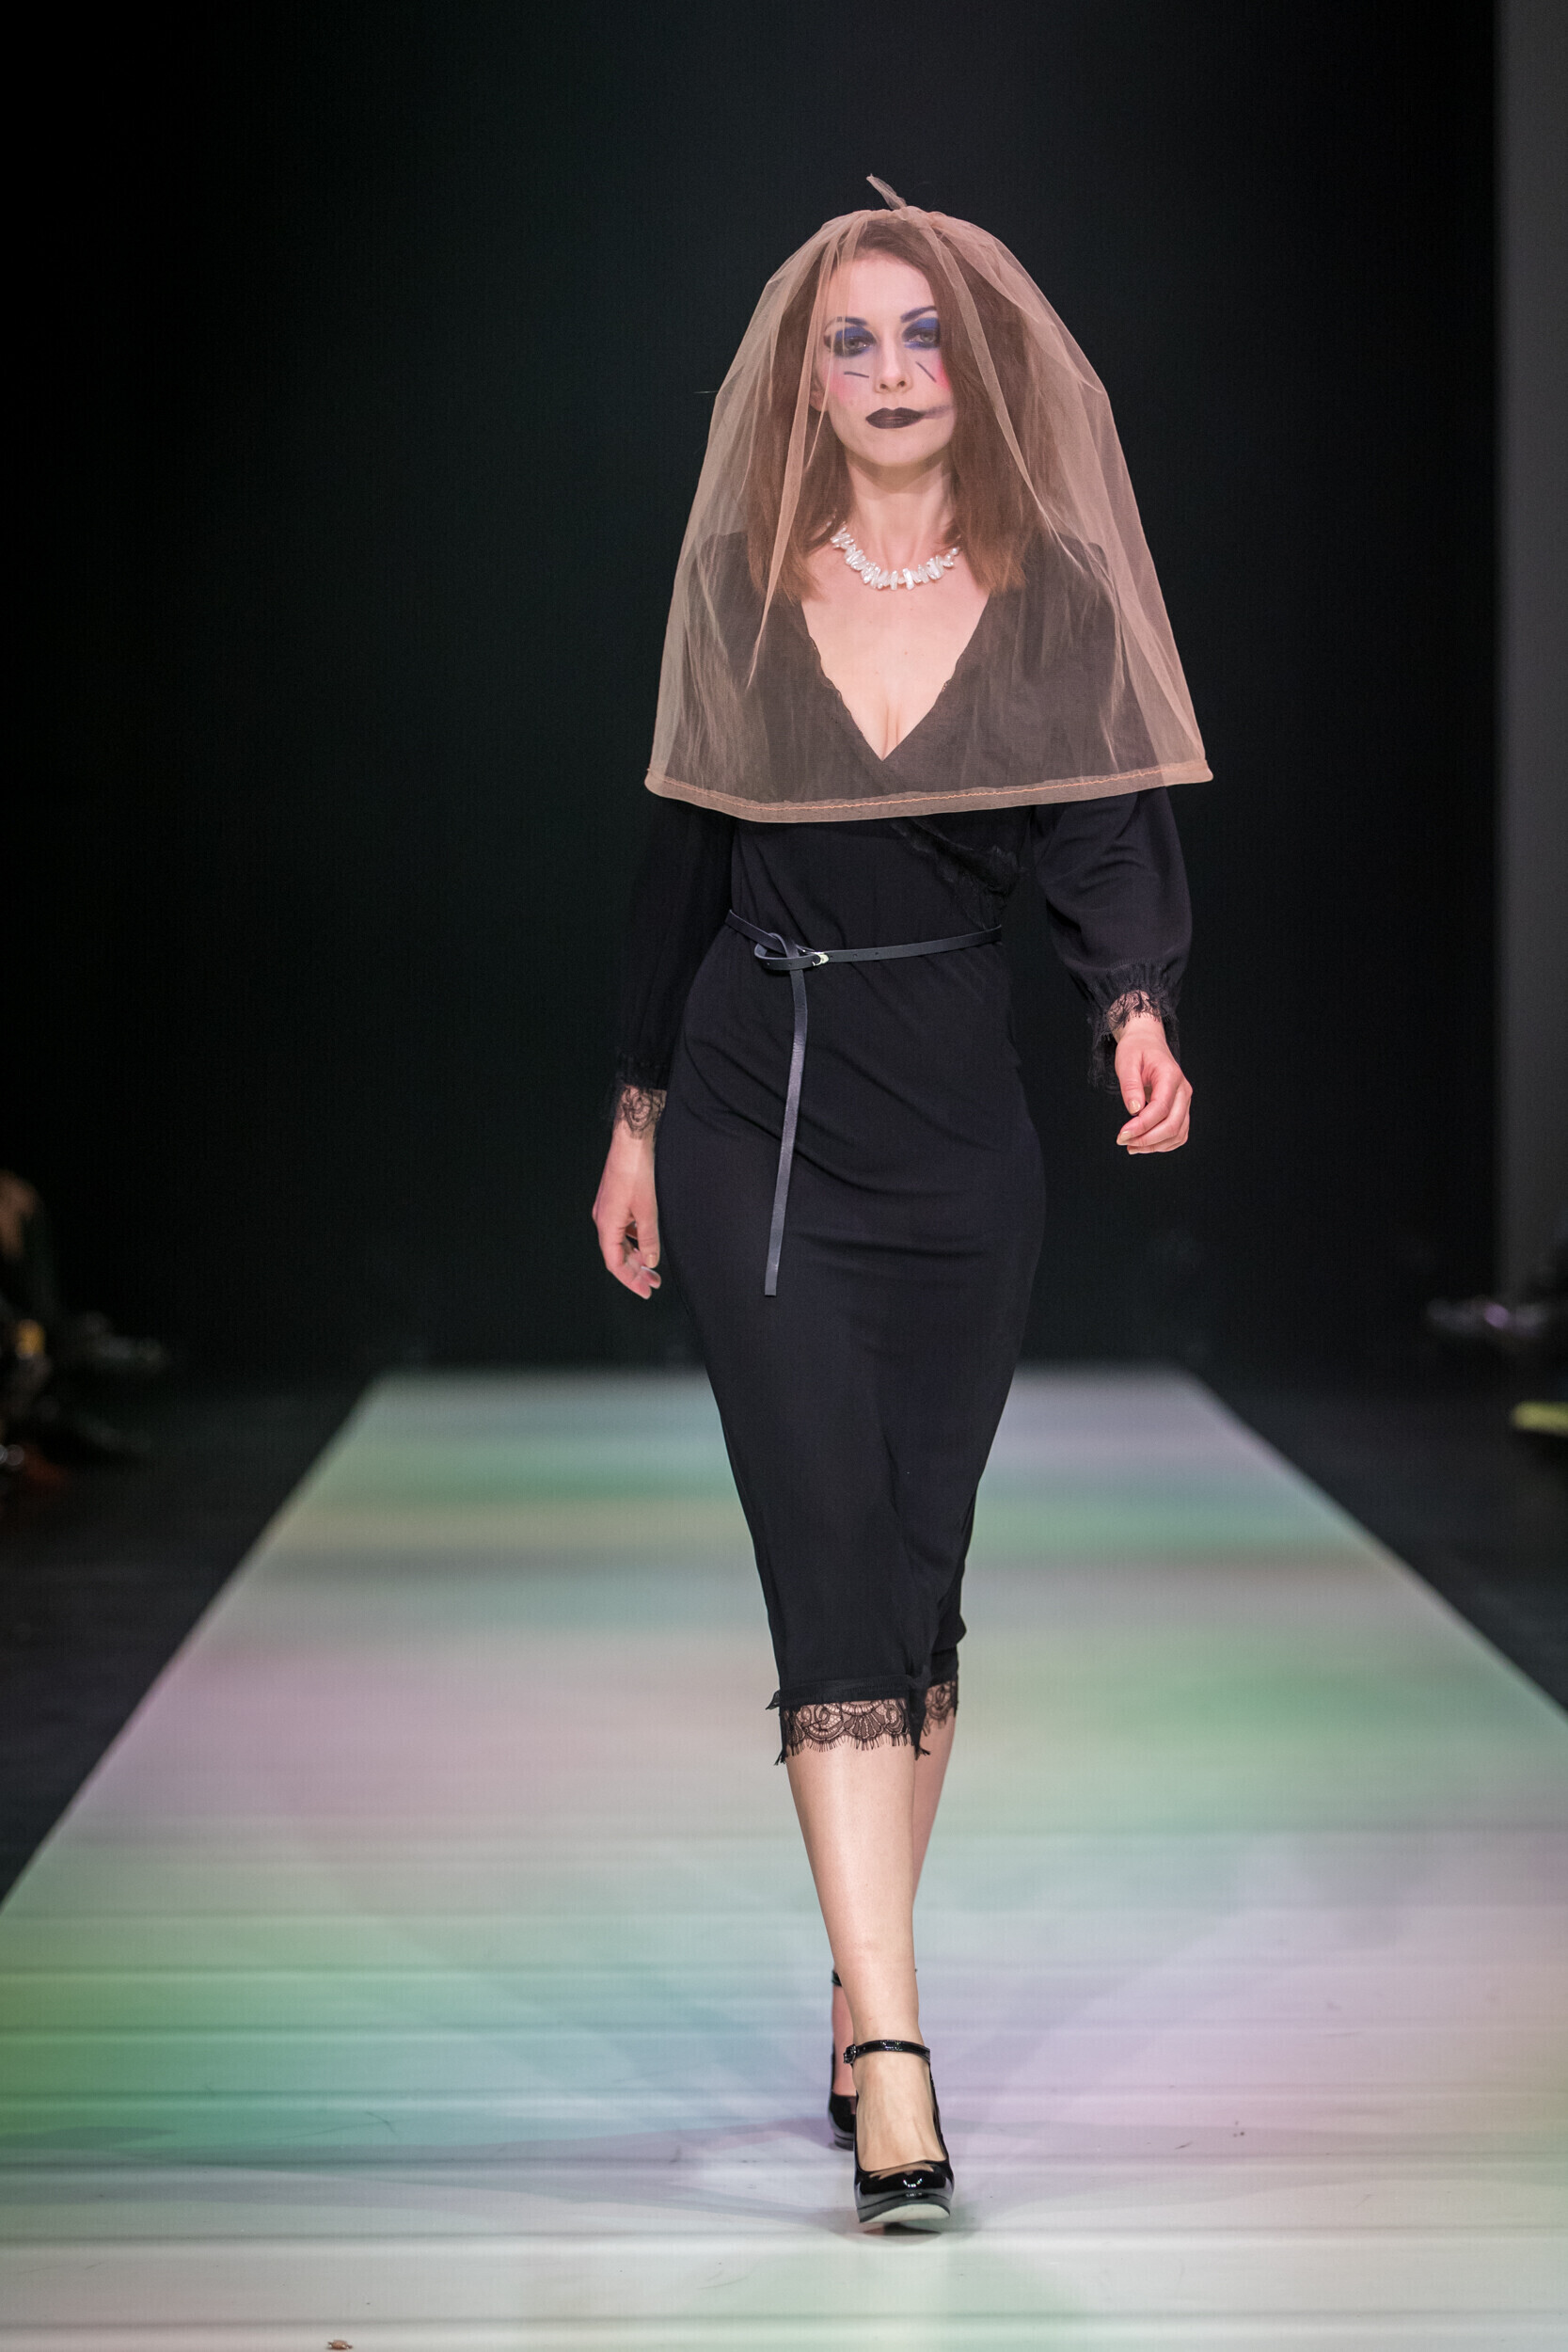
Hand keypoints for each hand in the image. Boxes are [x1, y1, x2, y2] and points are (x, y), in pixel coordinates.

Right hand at [592, 1122, 661, 1297]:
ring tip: (652, 1268)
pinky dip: (633, 1240)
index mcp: (607, 1225)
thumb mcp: (647, 1210)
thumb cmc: (635, 1172)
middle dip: (635, 1271)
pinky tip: (645, 1243)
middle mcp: (603, 1220)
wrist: (630, 1143)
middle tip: (653, 1285)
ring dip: (635, 1256)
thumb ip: (648, 1238)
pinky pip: (622, 1229)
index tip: (645, 1291)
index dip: (630, 1280)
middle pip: (616, 1255)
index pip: (615, 1263)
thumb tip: (650, 1260)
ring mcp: (608, 1210)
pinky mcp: (615, 1202)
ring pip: (619, 1242)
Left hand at [1113, 1013, 1191, 1153]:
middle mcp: (1183, 1090)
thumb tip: (1135, 1110)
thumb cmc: (1136, 1050)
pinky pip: (1179, 1134)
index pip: (1160, 1108)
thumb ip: (1130, 1085)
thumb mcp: (1126, 1061)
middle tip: (1123, 1142)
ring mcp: (1185, 1101)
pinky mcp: (1182, 1109)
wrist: (1147, 1042)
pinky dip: (1164, 1144)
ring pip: (1178, 1133)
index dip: (1142, 1126)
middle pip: (1172, 1125)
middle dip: (1147, 1139)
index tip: (1122, 1135)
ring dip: (1155, 1145)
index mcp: (1171, 1076)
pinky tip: (1144, 1144)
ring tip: (1131, 1146)